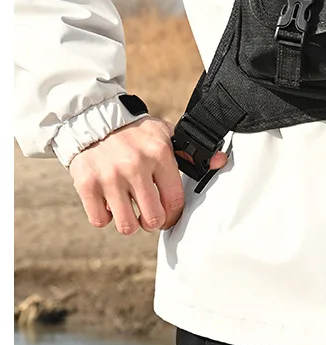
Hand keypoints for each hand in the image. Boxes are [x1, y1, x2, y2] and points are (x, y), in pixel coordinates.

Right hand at [68, 116, 227, 234]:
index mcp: (159, 153)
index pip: (174, 200)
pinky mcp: (87, 184)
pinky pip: (101, 220)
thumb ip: (189, 153)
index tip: (169, 216)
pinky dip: (105, 216)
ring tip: (129, 209)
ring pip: (127, 225)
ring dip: (130, 222)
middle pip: (152, 218)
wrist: (93, 119)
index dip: (173, 215)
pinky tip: (109, 202)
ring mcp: (109, 176)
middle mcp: (135, 165)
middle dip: (153, 221)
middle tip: (149, 214)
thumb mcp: (164, 135)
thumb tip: (219, 161)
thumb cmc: (134, 132)